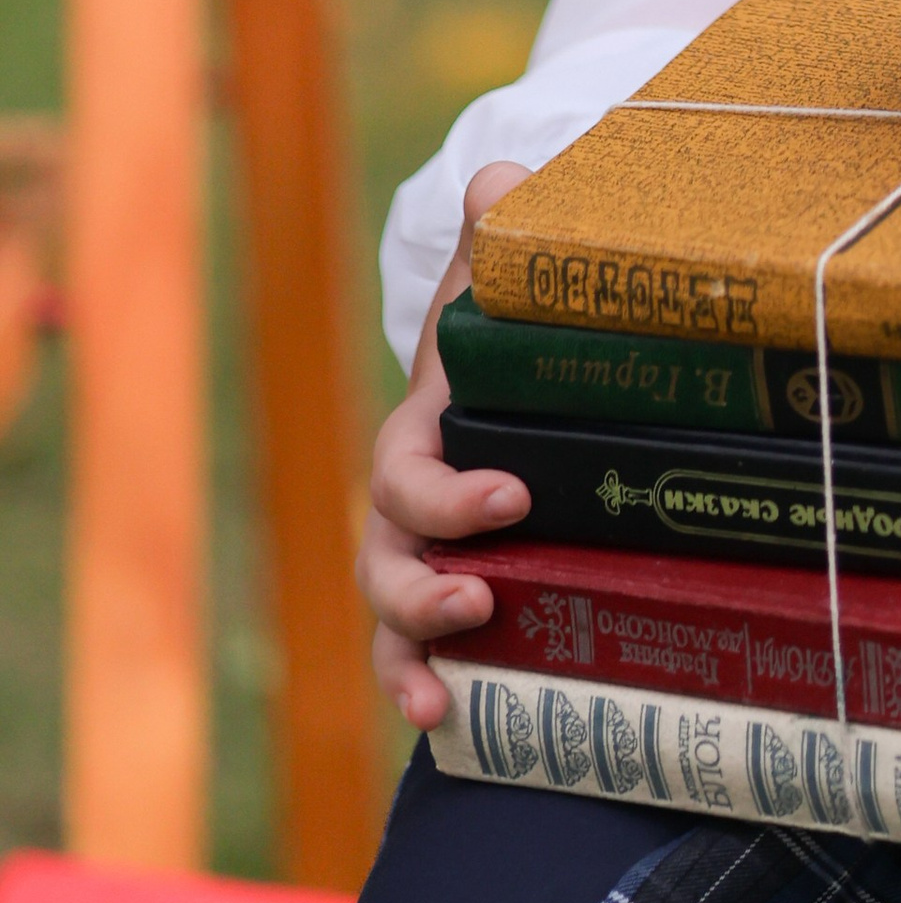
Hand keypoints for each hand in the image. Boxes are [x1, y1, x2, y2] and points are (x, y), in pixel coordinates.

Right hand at [357, 159, 533, 726]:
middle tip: (484, 595)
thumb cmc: (505, 329)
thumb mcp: (502, 281)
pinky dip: (421, 691)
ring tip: (443, 694)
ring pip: (390, 620)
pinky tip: (447, 724)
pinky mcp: (460, 599)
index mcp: (419, 433)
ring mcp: (425, 559)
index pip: (405, 473)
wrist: (514, 374)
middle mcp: (407, 508)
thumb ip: (501, 231)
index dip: (445, 495)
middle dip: (421, 589)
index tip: (512, 499)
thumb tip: (502, 178)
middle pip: (385, 560)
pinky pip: (420, 657)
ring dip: (410, 658)